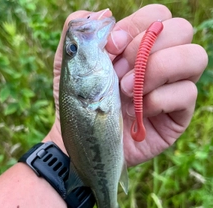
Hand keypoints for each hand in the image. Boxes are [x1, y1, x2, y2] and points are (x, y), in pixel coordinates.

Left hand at [44, 4, 207, 165]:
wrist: (85, 137)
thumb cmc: (80, 101)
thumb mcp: (70, 64)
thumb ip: (80, 32)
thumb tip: (105, 14)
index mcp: (138, 46)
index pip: (157, 16)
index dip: (137, 26)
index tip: (113, 47)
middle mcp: (161, 61)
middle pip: (182, 29)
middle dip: (146, 49)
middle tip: (119, 73)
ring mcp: (172, 87)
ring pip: (194, 57)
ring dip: (157, 70)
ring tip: (127, 90)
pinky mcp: (178, 113)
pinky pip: (187, 93)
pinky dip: (158, 100)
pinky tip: (137, 112)